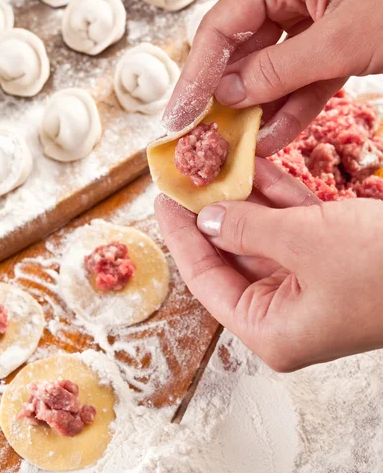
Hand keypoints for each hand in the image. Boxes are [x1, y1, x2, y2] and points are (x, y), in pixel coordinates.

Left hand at [155, 158, 382, 371]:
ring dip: (243, 199)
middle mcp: (286, 311)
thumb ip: (249, 230)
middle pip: (231, 255)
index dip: (181, 238)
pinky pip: (291, 226)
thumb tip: (208, 218)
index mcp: (272, 329)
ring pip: (261, 235)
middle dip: (211, 212)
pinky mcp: (330, 259)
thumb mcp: (307, 243)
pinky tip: (255, 167)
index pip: (207, 280)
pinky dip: (276, 197)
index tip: (163, 201)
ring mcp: (308, 284)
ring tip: (214, 163)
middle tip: (186, 175)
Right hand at [163, 0, 382, 155]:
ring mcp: (312, 17)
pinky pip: (303, 79)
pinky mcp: (334, 42)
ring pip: (272, 69)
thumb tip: (226, 95)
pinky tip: (273, 136)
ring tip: (240, 146)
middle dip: (227, 97)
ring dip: (259, 109)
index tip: (181, 114)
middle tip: (207, 137)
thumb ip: (276, 70)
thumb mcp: (339, 40)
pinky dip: (291, 107)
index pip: (221, 26)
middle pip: (242, 50)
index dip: (197, 74)